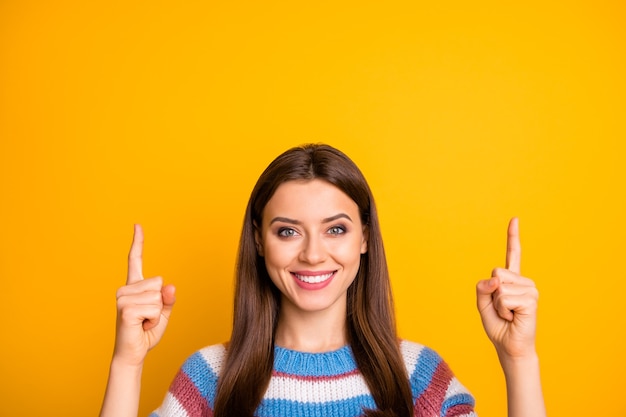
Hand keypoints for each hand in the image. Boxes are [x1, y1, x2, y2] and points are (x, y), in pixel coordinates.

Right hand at [113, 224, 175, 366]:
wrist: (132, 354)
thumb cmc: (145, 333)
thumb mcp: (163, 313)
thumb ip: (167, 299)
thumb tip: (170, 286)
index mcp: (134, 287)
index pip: (135, 260)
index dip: (137, 242)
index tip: (137, 225)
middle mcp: (125, 289)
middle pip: (159, 282)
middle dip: (160, 303)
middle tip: (147, 317)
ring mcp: (123, 298)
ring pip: (158, 296)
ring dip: (157, 313)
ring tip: (143, 322)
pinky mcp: (125, 309)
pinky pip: (154, 308)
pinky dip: (154, 320)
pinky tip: (141, 325)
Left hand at [476, 218, 538, 359]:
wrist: (509, 346)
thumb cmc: (498, 325)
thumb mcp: (482, 303)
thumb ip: (483, 288)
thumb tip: (496, 280)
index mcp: (511, 279)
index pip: (512, 254)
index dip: (513, 236)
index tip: (515, 218)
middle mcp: (523, 281)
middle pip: (496, 272)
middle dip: (491, 293)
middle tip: (502, 309)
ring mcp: (529, 289)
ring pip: (499, 287)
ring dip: (498, 304)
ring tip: (509, 314)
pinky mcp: (531, 299)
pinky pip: (504, 298)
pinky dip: (503, 310)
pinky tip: (513, 317)